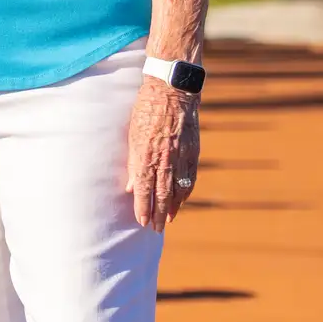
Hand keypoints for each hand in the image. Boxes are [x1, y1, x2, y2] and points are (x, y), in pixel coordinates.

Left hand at [127, 76, 199, 229]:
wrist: (172, 92)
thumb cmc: (146, 111)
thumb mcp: (132, 135)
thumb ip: (132, 163)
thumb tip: (128, 186)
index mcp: (146, 155)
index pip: (143, 189)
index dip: (143, 207)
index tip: (141, 221)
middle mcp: (165, 159)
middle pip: (162, 194)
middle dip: (158, 214)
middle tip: (155, 229)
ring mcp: (182, 157)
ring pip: (178, 190)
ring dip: (173, 207)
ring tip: (168, 221)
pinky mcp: (194, 153)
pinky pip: (190, 179)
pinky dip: (186, 193)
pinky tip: (181, 201)